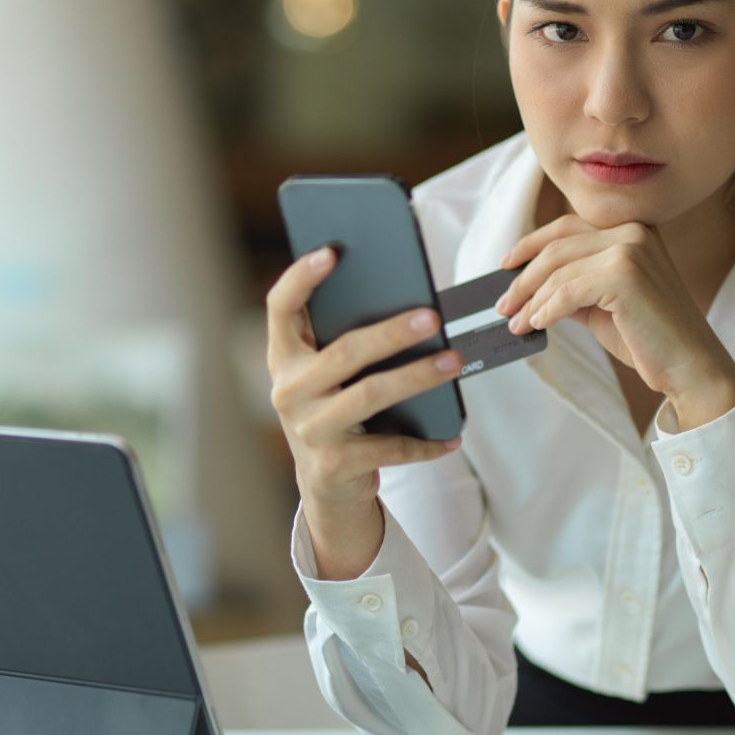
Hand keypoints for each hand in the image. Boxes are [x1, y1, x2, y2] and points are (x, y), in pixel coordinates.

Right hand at [265, 246, 464, 509]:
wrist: (325, 483)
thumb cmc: (335, 409)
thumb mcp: (326, 375)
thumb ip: (344, 340)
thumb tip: (408, 303)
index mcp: (284, 357)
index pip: (280, 308)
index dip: (301, 278)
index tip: (331, 252)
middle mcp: (289, 391)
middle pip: (344, 352)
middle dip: (392, 333)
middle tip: (433, 317)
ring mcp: (309, 429)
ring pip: (370, 395)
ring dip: (417, 377)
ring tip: (454, 361)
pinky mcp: (333, 465)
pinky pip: (389, 448)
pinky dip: (425, 443)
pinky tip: (452, 436)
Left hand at [493, 214, 734, 410]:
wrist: (690, 366)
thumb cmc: (648, 337)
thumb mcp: (602, 304)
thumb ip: (573, 287)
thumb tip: (530, 289)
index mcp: (631, 231)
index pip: (567, 227)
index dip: (530, 244)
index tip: (505, 264)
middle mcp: (632, 231)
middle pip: (557, 247)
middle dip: (523, 278)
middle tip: (503, 304)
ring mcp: (630, 249)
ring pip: (559, 271)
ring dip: (530, 300)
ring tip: (516, 323)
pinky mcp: (625, 275)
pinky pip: (568, 292)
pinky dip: (546, 310)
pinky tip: (536, 325)